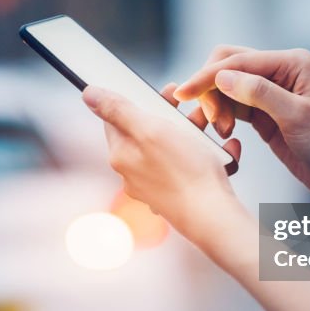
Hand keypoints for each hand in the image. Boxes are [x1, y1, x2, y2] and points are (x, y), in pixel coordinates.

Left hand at [82, 83, 247, 249]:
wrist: (214, 217)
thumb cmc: (184, 174)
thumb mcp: (149, 130)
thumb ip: (118, 110)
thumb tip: (88, 94)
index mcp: (121, 156)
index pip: (118, 118)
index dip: (139, 100)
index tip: (162, 93)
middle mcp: (134, 173)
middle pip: (148, 131)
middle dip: (172, 116)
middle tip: (192, 109)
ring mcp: (156, 185)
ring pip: (173, 147)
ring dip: (193, 133)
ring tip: (211, 128)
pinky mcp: (177, 194)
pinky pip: (191, 165)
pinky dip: (206, 154)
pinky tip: (220, 151)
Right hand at [175, 46, 309, 201]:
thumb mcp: (296, 117)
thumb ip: (259, 93)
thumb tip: (221, 76)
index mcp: (292, 62)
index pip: (239, 60)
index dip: (207, 76)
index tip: (183, 94)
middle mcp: (280, 70)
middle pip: (228, 65)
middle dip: (210, 89)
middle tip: (207, 120)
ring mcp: (271, 89)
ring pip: (226, 86)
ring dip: (215, 106)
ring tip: (220, 132)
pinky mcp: (264, 110)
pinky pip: (232, 104)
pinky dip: (222, 115)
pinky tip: (223, 133)